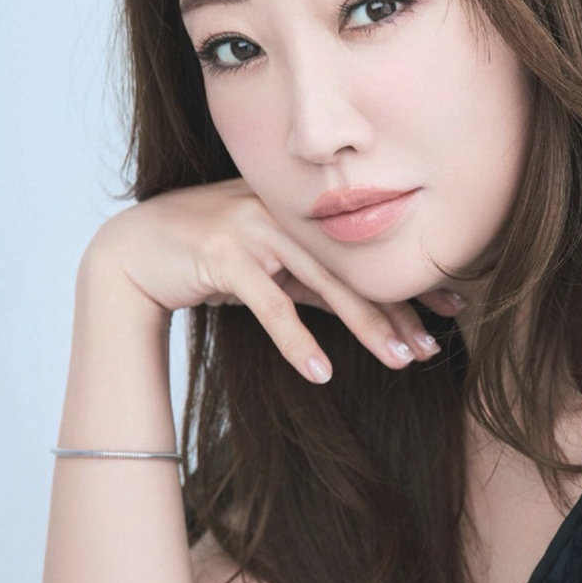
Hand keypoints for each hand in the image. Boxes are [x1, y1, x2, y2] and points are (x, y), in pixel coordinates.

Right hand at [84, 178, 466, 382]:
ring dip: (365, 326)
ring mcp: (253, 228)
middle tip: (431, 348)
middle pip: (354, 267)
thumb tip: (361, 308)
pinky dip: (297, 342)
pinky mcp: (223, 254)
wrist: (132, 252)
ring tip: (399, 362)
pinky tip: (322, 373)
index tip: (450, 308)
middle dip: (397, 310)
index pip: (364, 250)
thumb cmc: (205, 259)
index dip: (407, 282)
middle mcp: (282, 210)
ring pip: (324, 283)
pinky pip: (271, 305)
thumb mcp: (268, 266)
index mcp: (299, 209)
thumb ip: (310, 280)